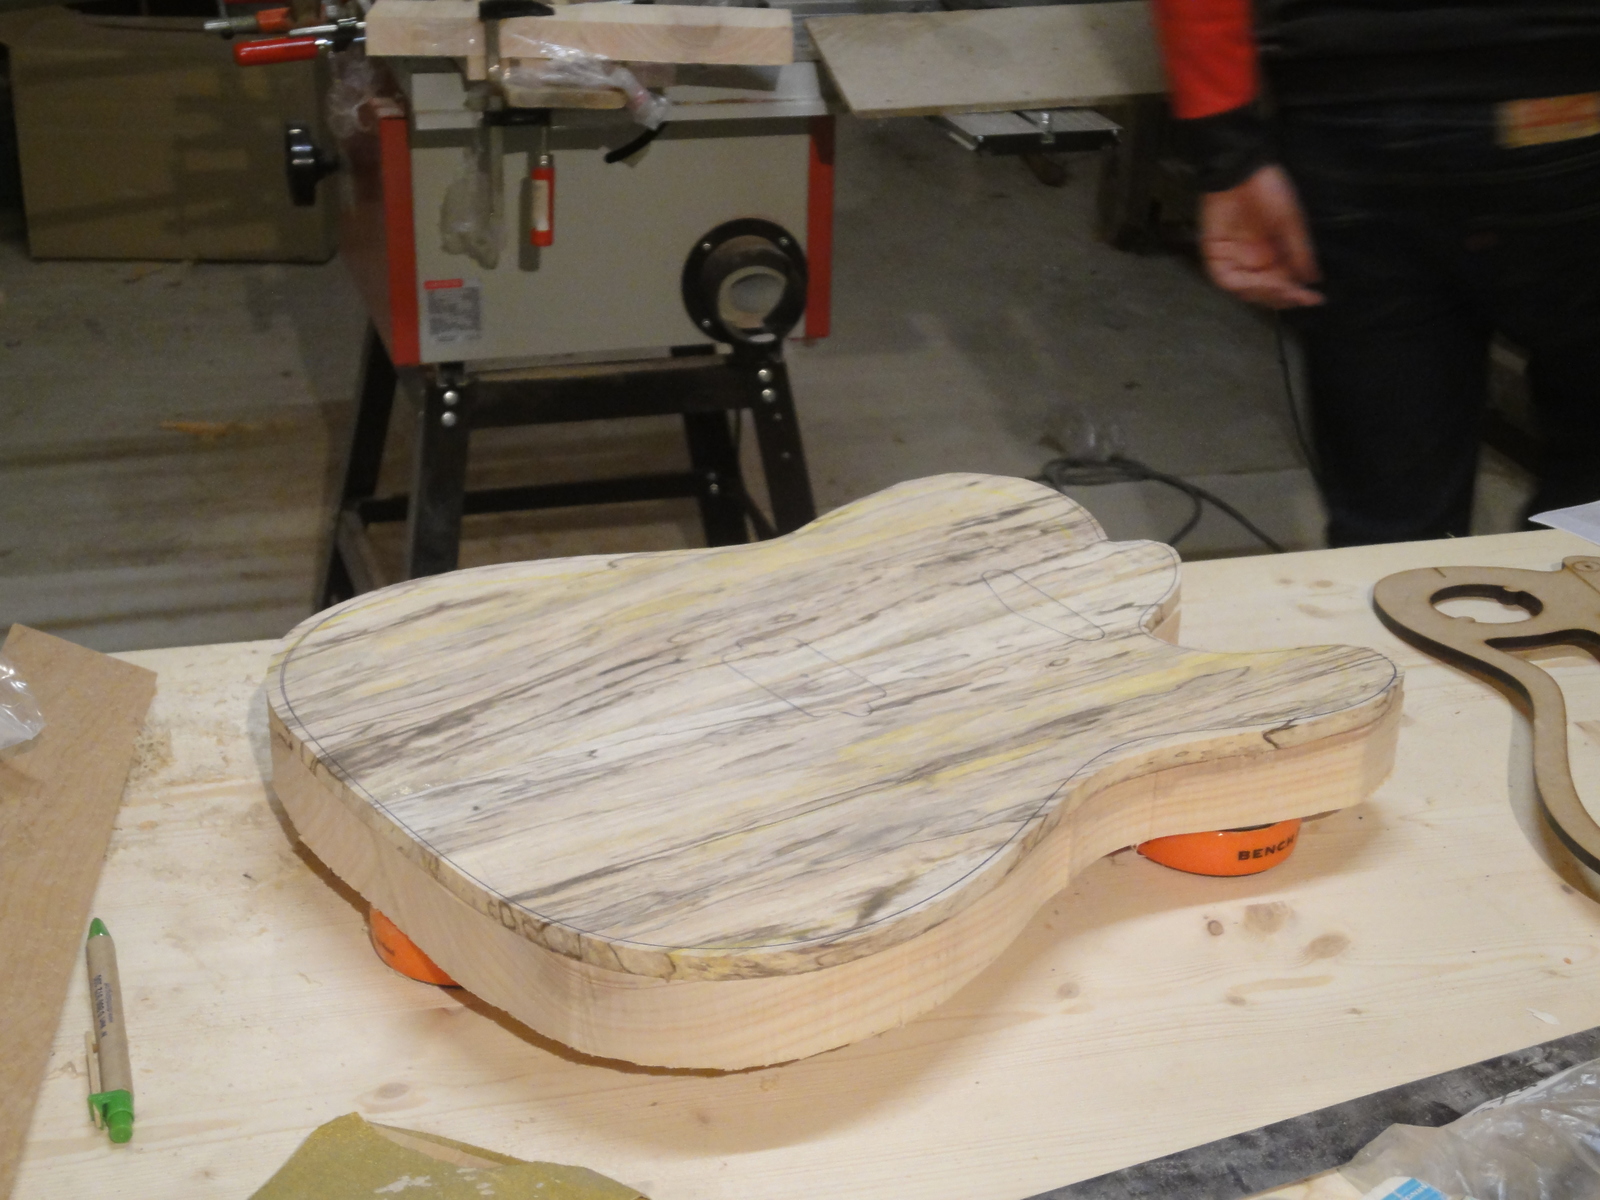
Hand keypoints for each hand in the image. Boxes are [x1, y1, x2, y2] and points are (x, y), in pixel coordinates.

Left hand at [1199, 165, 1322, 308]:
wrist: (1242, 169)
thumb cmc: (1267, 189)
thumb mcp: (1290, 221)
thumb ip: (1299, 251)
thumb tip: (1312, 279)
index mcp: (1272, 253)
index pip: (1283, 282)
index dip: (1297, 294)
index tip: (1314, 299)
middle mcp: (1253, 259)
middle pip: (1264, 291)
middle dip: (1282, 297)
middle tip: (1297, 296)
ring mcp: (1234, 258)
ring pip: (1246, 290)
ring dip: (1265, 293)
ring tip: (1282, 289)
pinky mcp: (1215, 254)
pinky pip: (1226, 279)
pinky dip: (1243, 284)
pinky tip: (1260, 281)